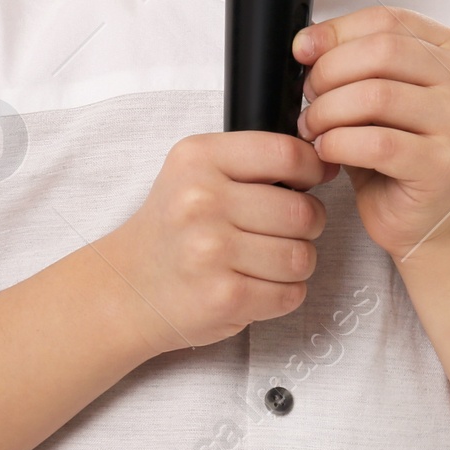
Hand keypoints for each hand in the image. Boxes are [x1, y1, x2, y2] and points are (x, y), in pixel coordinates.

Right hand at [104, 131, 339, 356]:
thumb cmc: (173, 227)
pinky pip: (290, 293)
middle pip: (302, 211)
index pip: (286, 153)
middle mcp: (202, 201)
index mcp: (199, 158)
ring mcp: (211, 251)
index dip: (313, 167)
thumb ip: (249, 161)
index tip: (313, 178)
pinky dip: (285, 292)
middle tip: (287, 229)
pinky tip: (258, 285)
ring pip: (302, 256)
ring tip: (270, 259)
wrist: (128, 286)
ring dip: (297, 261)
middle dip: (309, 223)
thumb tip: (321, 162)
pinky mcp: (224, 297)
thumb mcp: (195, 171)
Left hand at [293, 5, 449, 262]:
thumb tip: (306, 41)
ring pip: (376, 95)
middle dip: (330, 71)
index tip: (302, 50)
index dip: (336, 31)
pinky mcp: (442, 164)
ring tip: (312, 126)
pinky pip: (376, 143)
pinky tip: (326, 151)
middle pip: (382, 51)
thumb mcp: (371, 92)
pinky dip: (338, 143)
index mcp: (448, 49)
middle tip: (308, 96)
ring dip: (328, 110)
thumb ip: (349, 60)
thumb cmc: (391, 148)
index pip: (387, 19)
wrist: (422, 215)